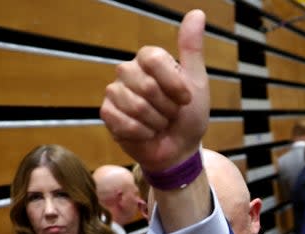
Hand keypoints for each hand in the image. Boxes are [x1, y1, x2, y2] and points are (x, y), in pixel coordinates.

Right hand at [100, 10, 209, 171]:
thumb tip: (197, 13)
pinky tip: (146, 133)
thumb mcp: (197, 83)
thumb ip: (192, 50)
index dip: (173, 84)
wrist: (179, 149)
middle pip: (146, 86)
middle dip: (167, 108)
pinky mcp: (107, 113)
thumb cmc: (189, 116)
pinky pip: (123, 121)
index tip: (185, 98)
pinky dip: (142, 133)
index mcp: (148, 60)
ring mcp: (115, 92)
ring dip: (156, 123)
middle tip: (170, 114)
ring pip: (135, 106)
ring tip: (159, 124)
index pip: (153, 58)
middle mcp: (128, 71)